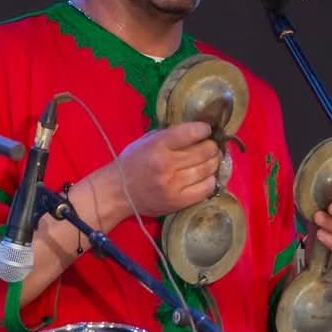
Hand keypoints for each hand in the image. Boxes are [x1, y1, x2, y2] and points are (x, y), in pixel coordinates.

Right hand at [96, 120, 220, 219]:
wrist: (118, 192)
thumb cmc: (132, 163)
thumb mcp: (146, 141)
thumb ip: (169, 134)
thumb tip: (196, 130)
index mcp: (158, 145)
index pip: (191, 132)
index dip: (204, 129)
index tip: (206, 130)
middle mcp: (167, 164)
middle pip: (204, 151)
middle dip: (212, 146)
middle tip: (212, 146)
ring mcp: (173, 185)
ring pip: (207, 170)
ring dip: (214, 163)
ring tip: (212, 160)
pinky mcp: (178, 201)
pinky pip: (205, 189)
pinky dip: (210, 181)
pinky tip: (206, 177)